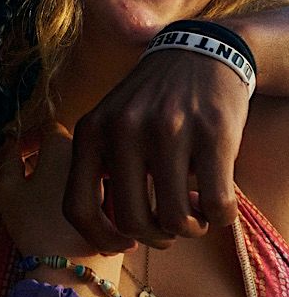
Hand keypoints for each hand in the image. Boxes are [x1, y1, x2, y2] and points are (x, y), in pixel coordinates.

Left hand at [63, 51, 248, 251]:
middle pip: (133, 222)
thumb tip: (105, 233)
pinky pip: (216, 204)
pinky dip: (219, 217)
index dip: (100, 238)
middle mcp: (124, 129)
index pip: (77, 207)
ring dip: (190, 229)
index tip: (124, 243)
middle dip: (155, 238)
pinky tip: (216, 205)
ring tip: (194, 215)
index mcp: (91, 131)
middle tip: (169, 229)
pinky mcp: (213, 134)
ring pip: (176, 220)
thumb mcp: (110, 122)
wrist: (200, 53)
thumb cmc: (153, 101)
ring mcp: (169, 130)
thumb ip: (100, 167)